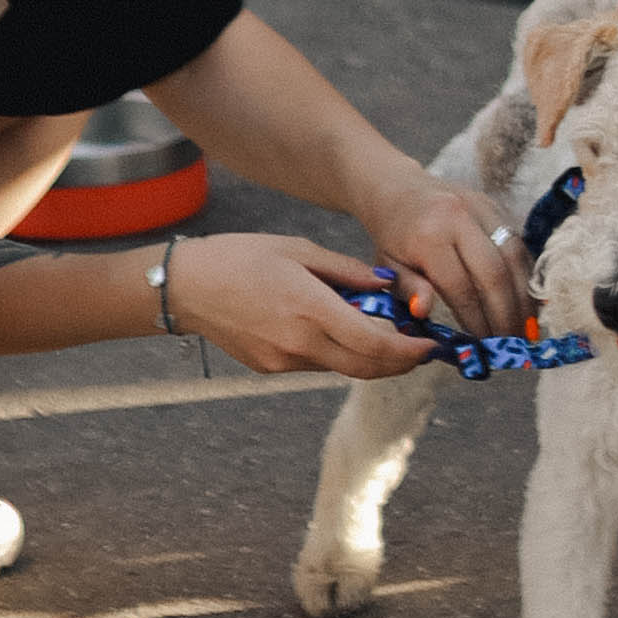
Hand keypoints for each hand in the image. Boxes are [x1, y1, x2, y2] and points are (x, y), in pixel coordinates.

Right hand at [168, 235, 438, 377]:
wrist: (187, 286)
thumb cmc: (242, 256)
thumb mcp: (299, 250)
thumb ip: (347, 272)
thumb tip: (387, 285)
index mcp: (311, 309)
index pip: (375, 344)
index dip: (409, 351)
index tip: (430, 346)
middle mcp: (300, 343)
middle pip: (365, 367)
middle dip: (399, 363)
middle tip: (421, 351)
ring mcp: (283, 361)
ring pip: (341, 367)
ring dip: (369, 357)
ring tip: (385, 334)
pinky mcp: (270, 368)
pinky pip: (315, 364)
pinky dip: (337, 353)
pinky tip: (337, 330)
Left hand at [364, 176, 528, 340]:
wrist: (398, 188)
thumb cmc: (393, 236)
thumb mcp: (388, 266)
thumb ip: (408, 289)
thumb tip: (424, 312)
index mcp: (428, 235)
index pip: (461, 287)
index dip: (477, 320)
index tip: (485, 347)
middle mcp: (459, 216)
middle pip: (494, 272)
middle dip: (506, 313)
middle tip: (511, 343)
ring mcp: (481, 207)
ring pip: (513, 256)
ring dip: (523, 296)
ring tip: (526, 328)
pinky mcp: (494, 205)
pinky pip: (517, 243)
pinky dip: (525, 275)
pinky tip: (526, 301)